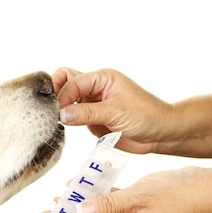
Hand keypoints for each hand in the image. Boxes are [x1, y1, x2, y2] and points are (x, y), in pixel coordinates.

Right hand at [52, 67, 172, 153]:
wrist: (161, 135)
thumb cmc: (146, 116)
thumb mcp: (116, 112)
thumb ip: (87, 113)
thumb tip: (61, 114)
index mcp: (102, 78)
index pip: (71, 80)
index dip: (62, 95)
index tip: (57, 113)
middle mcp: (95, 87)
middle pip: (65, 82)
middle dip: (56, 94)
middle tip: (51, 112)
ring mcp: (92, 103)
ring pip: (66, 99)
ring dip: (60, 109)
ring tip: (56, 122)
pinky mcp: (91, 118)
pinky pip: (72, 116)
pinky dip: (66, 121)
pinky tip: (64, 128)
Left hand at [65, 167, 211, 212]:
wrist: (207, 185)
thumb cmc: (183, 197)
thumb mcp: (140, 198)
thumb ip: (109, 204)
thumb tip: (80, 209)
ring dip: (79, 211)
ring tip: (60, 199)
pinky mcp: (134, 206)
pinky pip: (108, 205)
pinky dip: (94, 197)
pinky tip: (80, 186)